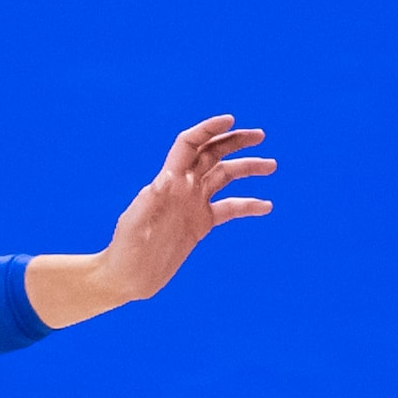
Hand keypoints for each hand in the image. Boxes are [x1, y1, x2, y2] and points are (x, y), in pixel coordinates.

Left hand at [25, 116, 274, 325]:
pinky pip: (229, 209)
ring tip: (271, 165)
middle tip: (260, 136)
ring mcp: (193, 204)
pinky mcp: (200, 224)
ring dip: (247, 168)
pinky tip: (266, 205)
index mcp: (168, 182)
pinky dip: (248, 205)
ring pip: (225, 177)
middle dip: (235, 142)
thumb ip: (150, 202)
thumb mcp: (136, 223)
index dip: (208, 129)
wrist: (128, 276)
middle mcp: (183, 187)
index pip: (190, 144)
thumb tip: (166, 180)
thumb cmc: (126, 249)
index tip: (230, 121)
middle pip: (212, 154)